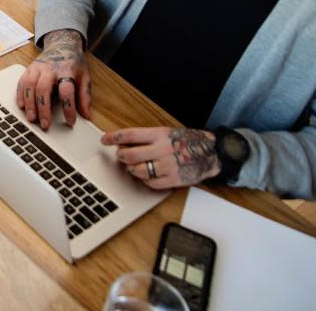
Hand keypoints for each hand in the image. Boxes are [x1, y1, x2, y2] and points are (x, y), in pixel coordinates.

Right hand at [16, 29, 91, 129]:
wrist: (62, 44)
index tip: (70, 122)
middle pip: (44, 89)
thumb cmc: (73, 62)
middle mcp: (50, 68)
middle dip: (43, 108)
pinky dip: (20, 95)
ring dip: (30, 103)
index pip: (67, 91)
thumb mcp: (85, 76)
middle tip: (44, 124)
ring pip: (29, 86)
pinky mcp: (29, 69)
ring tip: (31, 118)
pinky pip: (21, 82)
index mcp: (67, 70)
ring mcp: (38, 68)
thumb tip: (86, 115)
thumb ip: (84, 96)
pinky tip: (22, 106)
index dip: (69, 108)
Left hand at [101, 127, 220, 188]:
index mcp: (159, 134)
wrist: (211, 153)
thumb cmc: (186, 141)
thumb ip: (146, 138)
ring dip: (131, 169)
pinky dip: (145, 179)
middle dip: (121, 156)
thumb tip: (122, 143)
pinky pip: (150, 183)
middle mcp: (162, 149)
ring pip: (137, 170)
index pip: (130, 134)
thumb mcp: (166, 132)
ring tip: (135, 165)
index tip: (104, 139)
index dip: (113, 137)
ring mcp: (168, 166)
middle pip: (129, 155)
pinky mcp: (173, 179)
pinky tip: (147, 174)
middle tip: (121, 156)